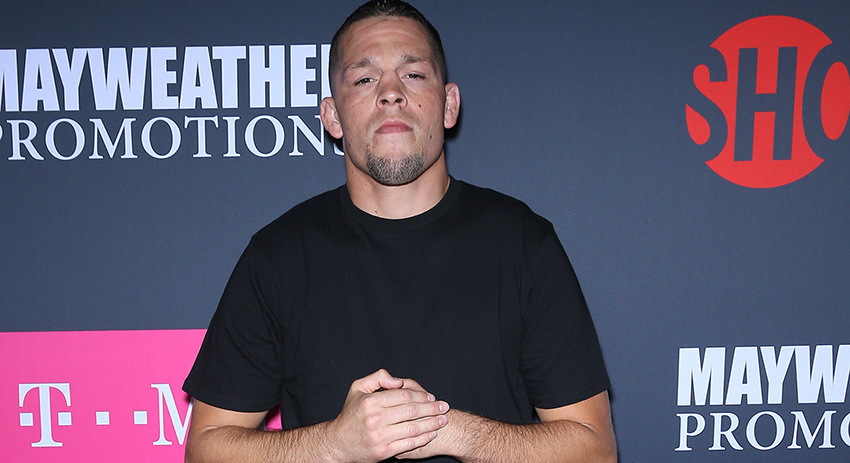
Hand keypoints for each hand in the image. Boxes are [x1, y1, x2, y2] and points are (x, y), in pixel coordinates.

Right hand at [327, 369, 449, 462]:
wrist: (338, 443)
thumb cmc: (351, 414)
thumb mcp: (358, 388)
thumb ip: (378, 377)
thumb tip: (398, 381)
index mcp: (370, 402)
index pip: (404, 395)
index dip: (421, 396)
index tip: (432, 397)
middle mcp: (375, 419)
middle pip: (412, 411)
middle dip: (432, 409)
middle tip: (444, 407)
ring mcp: (380, 436)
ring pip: (413, 428)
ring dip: (432, 424)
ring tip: (442, 420)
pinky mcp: (383, 451)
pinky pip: (409, 444)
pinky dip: (423, 439)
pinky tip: (431, 434)